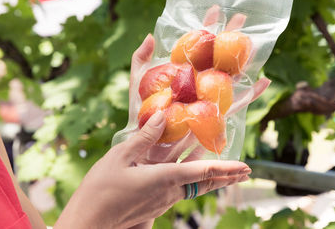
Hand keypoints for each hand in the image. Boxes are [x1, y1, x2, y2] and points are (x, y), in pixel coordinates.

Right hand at [55, 111, 250, 228]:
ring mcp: (163, 201)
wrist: (88, 224)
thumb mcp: (120, 157)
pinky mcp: (155, 205)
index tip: (246, 166)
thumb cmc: (100, 191)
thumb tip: (165, 116)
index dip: (227, 168)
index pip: (204, 172)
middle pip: (206, 184)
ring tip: (227, 172)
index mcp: (165, 179)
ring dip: (213, 178)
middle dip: (228, 177)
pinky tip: (191, 171)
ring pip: (195, 187)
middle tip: (246, 171)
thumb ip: (145, 137)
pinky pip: (181, 189)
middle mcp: (170, 192)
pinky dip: (194, 179)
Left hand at [128, 6, 270, 162]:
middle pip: (217, 56)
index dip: (206, 28)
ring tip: (255, 43)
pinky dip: (252, 93)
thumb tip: (150, 35)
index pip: (197, 45)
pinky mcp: (215, 114)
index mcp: (183, 72)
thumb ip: (140, 60)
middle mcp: (199, 82)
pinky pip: (236, 104)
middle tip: (241, 18)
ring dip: (244, 59)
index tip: (215, 10)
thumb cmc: (141, 114)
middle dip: (229, 37)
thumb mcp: (136, 83)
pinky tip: (264, 81)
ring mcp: (209, 97)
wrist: (148, 142)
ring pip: (230, 75)